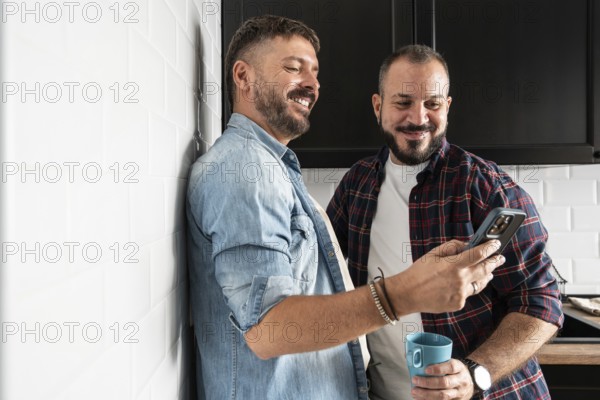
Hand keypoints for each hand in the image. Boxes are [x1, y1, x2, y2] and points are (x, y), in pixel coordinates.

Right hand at [389, 240, 504, 313]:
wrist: (408, 294)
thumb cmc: (418, 272)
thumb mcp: (433, 253)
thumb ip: (452, 247)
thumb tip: (466, 245)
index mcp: (454, 264)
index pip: (479, 253)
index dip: (490, 247)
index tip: (496, 243)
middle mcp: (460, 279)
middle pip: (485, 269)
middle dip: (495, 262)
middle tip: (500, 257)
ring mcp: (461, 293)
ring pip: (480, 283)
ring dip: (487, 275)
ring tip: (489, 271)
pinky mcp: (458, 304)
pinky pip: (468, 293)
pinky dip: (468, 287)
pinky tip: (464, 284)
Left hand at [410, 359, 474, 399]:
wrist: (469, 383)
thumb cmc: (453, 370)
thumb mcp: (449, 361)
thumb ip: (433, 358)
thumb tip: (409, 354)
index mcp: (459, 367)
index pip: (451, 367)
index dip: (438, 369)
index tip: (425, 370)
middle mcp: (461, 381)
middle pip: (445, 383)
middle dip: (428, 383)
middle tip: (415, 380)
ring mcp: (459, 393)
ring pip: (443, 395)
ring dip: (427, 394)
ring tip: (414, 391)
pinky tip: (420, 399)